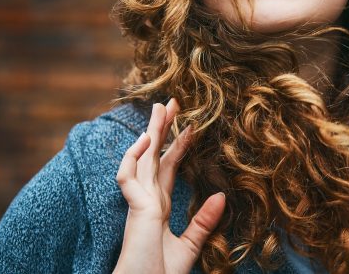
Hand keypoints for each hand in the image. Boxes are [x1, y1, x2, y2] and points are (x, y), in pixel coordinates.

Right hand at [114, 99, 225, 273]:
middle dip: (162, 128)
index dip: (178, 145)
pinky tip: (146, 140)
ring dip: (151, 131)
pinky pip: (127, 177)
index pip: (168, 167)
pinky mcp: (134, 209)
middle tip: (171, 102)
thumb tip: (221, 197)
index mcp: (159, 206)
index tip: (191, 125)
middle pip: (154, 155)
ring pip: (142, 158)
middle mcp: (147, 199)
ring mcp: (138, 202)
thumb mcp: (189, 246)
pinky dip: (134, 157)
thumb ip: (203, 222)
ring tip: (161, 107)